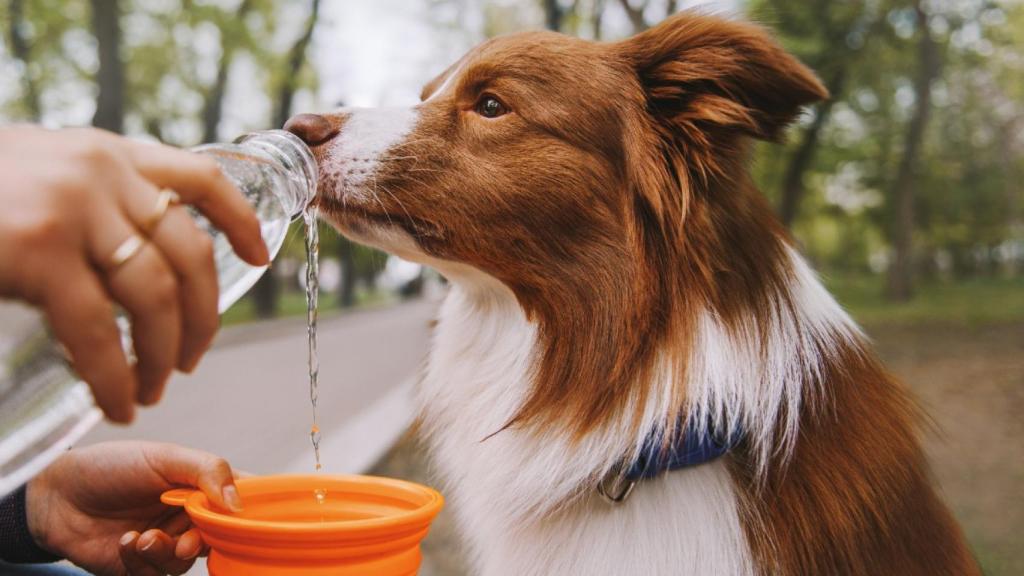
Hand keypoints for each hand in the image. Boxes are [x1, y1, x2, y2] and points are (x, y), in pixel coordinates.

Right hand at [0, 125, 269, 422]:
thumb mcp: (44, 171)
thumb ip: (96, 197)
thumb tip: (142, 248)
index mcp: (110, 154)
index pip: (204, 179)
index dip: (243, 222)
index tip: (263, 257)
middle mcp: (102, 173)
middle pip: (192, 254)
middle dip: (205, 318)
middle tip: (192, 358)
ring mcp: (73, 210)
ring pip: (157, 297)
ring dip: (166, 354)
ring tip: (154, 387)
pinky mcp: (39, 251)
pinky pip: (99, 330)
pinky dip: (115, 376)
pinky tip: (118, 401)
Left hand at [25, 441, 242, 575]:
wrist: (55, 495)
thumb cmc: (111, 466)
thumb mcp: (163, 457)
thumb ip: (207, 471)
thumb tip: (239, 503)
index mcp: (200, 485)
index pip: (241, 498)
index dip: (250, 510)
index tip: (250, 519)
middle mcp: (187, 515)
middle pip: (219, 538)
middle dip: (202, 541)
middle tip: (185, 539)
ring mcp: (165, 541)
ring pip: (187, 562)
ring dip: (166, 552)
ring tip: (142, 538)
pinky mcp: (139, 565)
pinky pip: (155, 575)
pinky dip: (141, 562)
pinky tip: (125, 542)